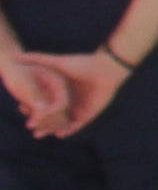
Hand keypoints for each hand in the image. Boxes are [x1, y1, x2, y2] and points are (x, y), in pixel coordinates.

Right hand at [4, 48, 126, 138]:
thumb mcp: (57, 63)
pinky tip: (58, 134)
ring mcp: (78, 108)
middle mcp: (68, 101)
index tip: (22, 111)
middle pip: (51, 115)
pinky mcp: (89, 114)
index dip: (33, 107)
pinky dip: (68, 130)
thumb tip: (18, 56)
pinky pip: (77, 125)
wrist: (105, 69)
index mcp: (60, 91)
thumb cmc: (82, 63)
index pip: (44, 102)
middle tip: (29, 127)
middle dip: (40, 122)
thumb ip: (38, 59)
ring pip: (62, 122)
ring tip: (38, 134)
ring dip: (50, 129)